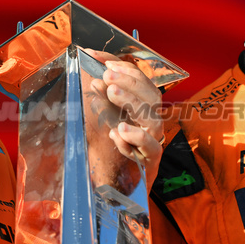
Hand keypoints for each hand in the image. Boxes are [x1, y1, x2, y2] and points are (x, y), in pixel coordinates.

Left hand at [84, 51, 165, 183]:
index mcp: (142, 106)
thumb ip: (101, 95)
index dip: (120, 66)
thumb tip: (91, 71)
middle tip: (107, 75)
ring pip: (153, 119)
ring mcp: (153, 140)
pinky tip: (117, 131)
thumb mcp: (105, 116)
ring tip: (111, 93)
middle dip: (129, 81)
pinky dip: (135, 138)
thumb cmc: (114, 147)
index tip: (97, 58)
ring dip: (132, 103)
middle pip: (151, 96)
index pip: (138, 79)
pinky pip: (151, 148)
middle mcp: (150, 120)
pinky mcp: (150, 161)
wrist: (119, 185)